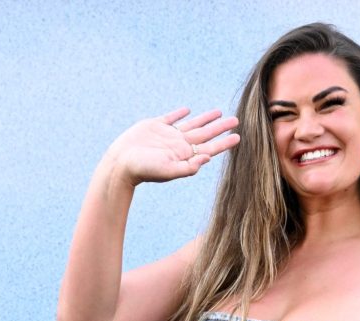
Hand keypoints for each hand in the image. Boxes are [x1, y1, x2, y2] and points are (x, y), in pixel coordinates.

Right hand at [104, 107, 239, 185]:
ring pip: (192, 124)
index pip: (210, 148)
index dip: (224, 143)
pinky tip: (187, 110)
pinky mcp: (154, 126)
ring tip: (219, 113)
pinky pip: (171, 118)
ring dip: (205, 119)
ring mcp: (168, 135)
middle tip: (236, 120)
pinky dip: (179, 114)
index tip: (238, 137)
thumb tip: (207, 158)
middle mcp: (179, 145)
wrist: (120, 163)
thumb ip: (188, 167)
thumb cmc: (143, 170)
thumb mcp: (168, 171)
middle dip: (220, 128)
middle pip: (205, 134)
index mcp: (185, 155)